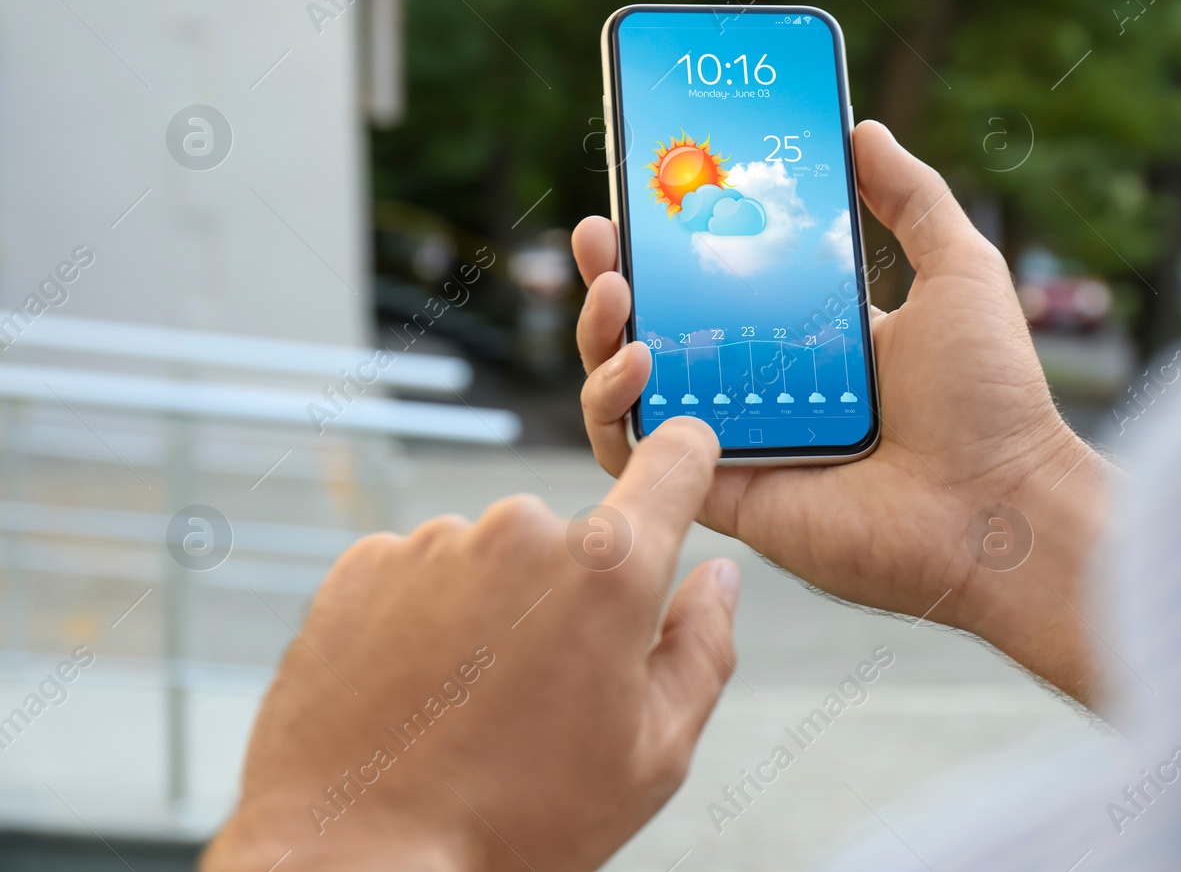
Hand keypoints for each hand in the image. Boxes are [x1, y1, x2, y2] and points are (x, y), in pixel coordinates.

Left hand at [204, 419, 738, 871]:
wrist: (353, 855)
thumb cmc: (510, 822)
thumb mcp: (650, 756)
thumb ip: (702, 649)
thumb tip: (720, 578)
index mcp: (609, 571)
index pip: (674, 463)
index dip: (687, 456)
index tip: (684, 459)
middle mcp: (520, 533)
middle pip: (574, 539)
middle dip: (570, 595)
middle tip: (544, 689)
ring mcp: (435, 544)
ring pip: (494, 558)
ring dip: (493, 609)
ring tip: (470, 705)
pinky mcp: (364, 566)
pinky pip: (422, 572)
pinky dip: (426, 619)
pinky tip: (420, 692)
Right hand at [573, 120, 1112, 705]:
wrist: (998, 508)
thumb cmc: (990, 398)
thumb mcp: (959, 270)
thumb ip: (913, 199)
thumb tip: (863, 130)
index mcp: (812, 336)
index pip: (723, 278)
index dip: (679, 238)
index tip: (651, 190)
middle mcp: (765, 386)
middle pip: (663, 326)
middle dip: (618, 275)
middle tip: (602, 230)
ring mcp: (739, 441)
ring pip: (635, 388)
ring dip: (603, 335)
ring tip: (615, 288)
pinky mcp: (722, 493)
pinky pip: (642, 457)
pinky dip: (616, 412)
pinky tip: (635, 362)